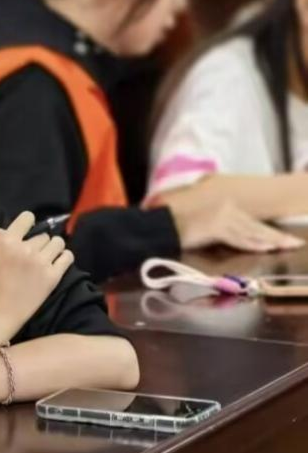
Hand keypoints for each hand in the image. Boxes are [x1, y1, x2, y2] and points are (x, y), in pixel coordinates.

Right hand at [0, 211, 72, 321]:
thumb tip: (5, 236)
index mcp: (3, 239)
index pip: (25, 219)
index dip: (25, 226)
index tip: (23, 234)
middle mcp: (24, 246)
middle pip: (41, 234)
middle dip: (37, 242)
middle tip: (32, 254)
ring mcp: (40, 261)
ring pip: (57, 242)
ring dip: (53, 247)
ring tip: (47, 256)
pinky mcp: (52, 276)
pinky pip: (67, 257)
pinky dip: (64, 258)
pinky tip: (58, 262)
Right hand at [169, 200, 304, 252]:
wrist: (159, 224)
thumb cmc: (173, 223)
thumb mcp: (198, 221)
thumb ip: (213, 224)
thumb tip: (225, 232)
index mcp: (222, 205)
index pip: (249, 221)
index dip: (266, 230)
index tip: (279, 238)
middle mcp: (225, 208)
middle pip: (255, 226)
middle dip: (276, 236)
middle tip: (293, 242)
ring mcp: (222, 217)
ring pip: (252, 231)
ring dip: (271, 240)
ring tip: (287, 245)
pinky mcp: (216, 226)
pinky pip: (239, 238)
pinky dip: (254, 243)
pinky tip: (267, 247)